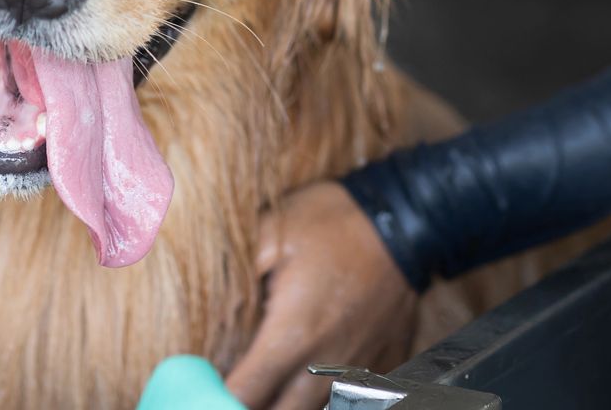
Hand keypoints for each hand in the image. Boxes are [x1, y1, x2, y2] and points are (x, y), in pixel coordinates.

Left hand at [226, 182, 416, 409]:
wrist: (405, 219)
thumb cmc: (332, 221)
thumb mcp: (271, 229)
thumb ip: (236, 269)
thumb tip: (210, 295)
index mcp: (292, 335)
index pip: (246, 393)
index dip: (219, 396)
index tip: (205, 385)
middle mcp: (325, 363)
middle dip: (254, 406)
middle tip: (236, 385)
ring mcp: (357, 366)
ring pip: (315, 409)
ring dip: (288, 400)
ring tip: (269, 382)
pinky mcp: (383, 360)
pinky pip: (352, 396)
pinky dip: (327, 393)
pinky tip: (311, 372)